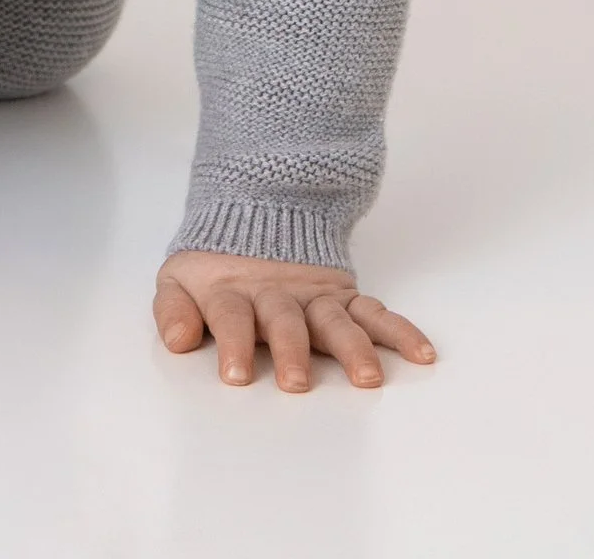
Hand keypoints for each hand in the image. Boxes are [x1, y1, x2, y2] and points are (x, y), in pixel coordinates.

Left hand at [154, 251, 434, 391]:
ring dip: (353, 348)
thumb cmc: (215, 265)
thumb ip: (172, 310)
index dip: (233, 343)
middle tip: (295, 383)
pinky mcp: (342, 294)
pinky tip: (422, 352)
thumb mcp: (179, 279)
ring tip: (368, 377)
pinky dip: (400, 330)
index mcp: (232, 290)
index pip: (231, 316)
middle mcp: (276, 294)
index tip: (237, 375)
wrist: (255, 211)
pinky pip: (374, 311)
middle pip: (285, 321)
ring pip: (335, 320)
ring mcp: (313, 295)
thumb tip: (177, 342)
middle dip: (291, 351)